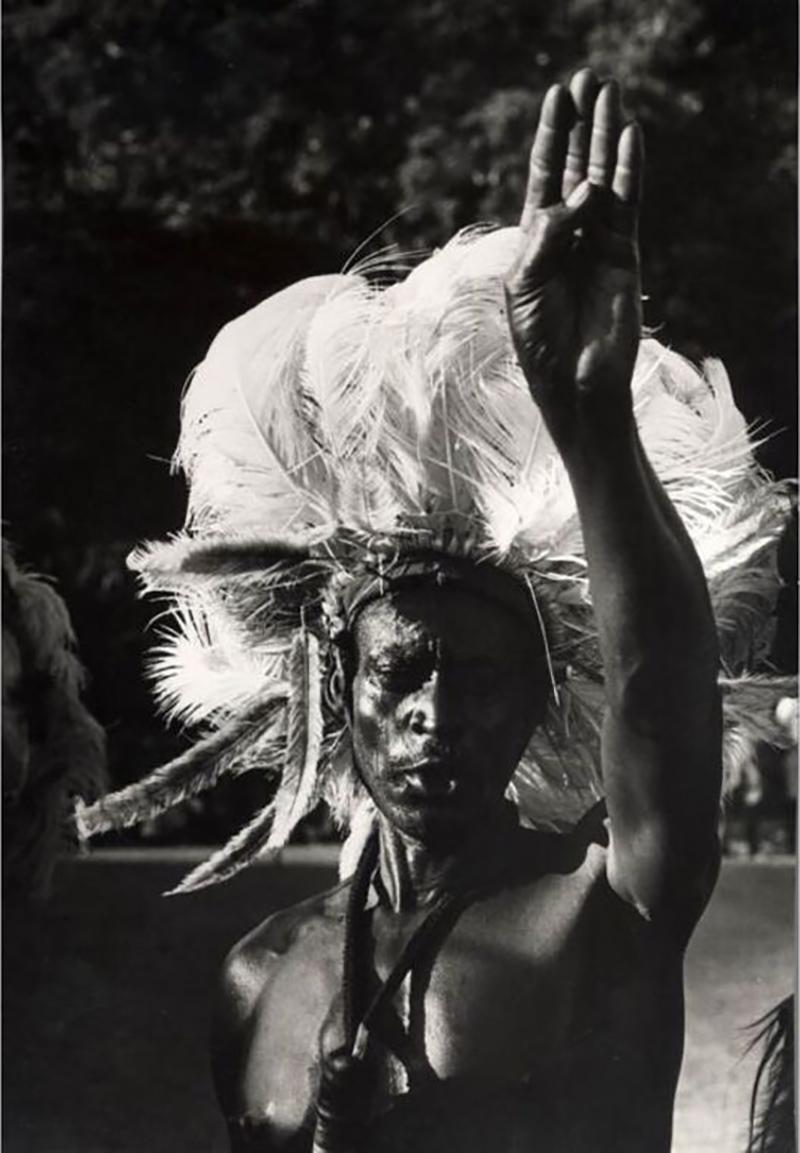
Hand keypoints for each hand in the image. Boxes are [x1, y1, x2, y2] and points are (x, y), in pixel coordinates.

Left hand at [504, 70, 642, 451]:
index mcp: (536, 241)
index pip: (544, 177)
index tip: (557, 96)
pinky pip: (628, 205)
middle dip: (581, 125)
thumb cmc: (540, 341)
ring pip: (604, 179)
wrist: (573, 384)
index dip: (550, 137)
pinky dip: (629, 171)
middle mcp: (569, 235)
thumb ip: (546, 237)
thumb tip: (581, 194)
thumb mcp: (526, 286)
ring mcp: (598, 242)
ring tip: (611, 93)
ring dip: (606, 137)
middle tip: (588, 78)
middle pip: (576, 168)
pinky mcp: (624, 255)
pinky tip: (630, 138)